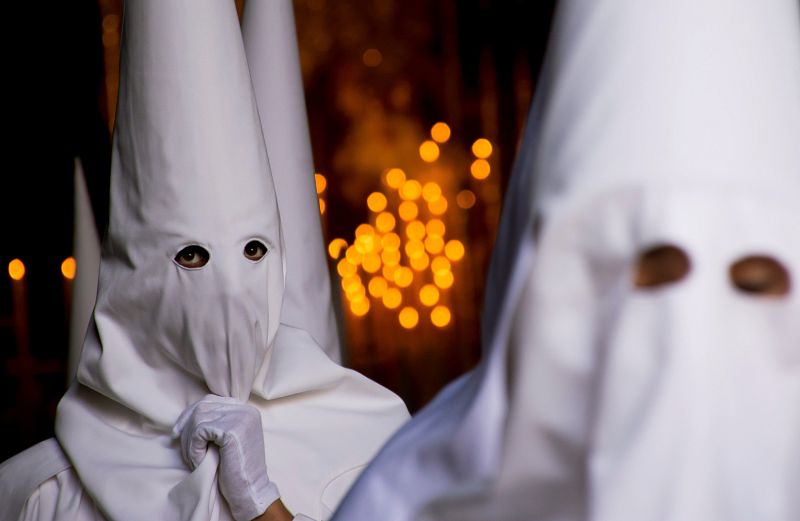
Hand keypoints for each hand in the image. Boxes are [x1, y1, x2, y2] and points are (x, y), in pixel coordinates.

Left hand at [173, 395, 279, 520]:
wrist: (249, 489)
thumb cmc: (236, 468)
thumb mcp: (229, 438)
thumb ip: (217, 422)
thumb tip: (188, 415)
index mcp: (245, 409)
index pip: (210, 401)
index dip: (189, 415)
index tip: (177, 432)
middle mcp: (245, 410)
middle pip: (202, 407)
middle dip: (186, 428)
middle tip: (186, 450)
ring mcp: (240, 418)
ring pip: (198, 418)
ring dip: (190, 441)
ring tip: (195, 459)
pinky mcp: (231, 431)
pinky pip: (200, 431)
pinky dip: (194, 447)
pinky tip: (199, 460)